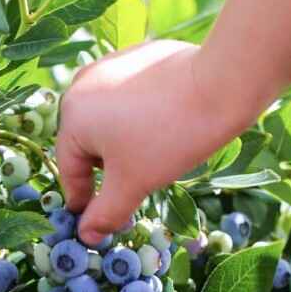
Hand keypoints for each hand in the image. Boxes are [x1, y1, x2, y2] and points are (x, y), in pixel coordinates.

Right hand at [56, 40, 253, 245]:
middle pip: (88, 143)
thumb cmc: (168, 137)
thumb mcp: (132, 183)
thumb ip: (104, 212)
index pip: (70, 169)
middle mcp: (82, 83)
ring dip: (124, 146)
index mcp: (73, 114)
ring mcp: (110, 64)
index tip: (102, 221)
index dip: (85, 202)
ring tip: (154, 160)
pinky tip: (166, 129)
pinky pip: (129, 97)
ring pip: (109, 120)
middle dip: (108, 171)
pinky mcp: (139, 55)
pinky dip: (140, 118)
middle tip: (134, 191)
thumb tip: (85, 236)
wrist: (221, 84)